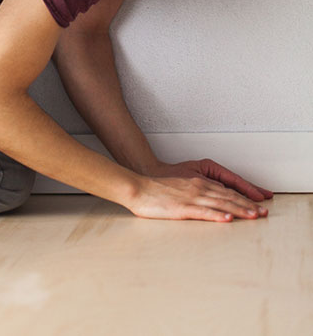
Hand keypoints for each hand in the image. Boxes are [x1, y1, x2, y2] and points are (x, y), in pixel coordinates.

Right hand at [128, 172, 269, 222]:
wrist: (137, 187)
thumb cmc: (155, 190)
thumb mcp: (179, 188)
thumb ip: (195, 194)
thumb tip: (209, 204)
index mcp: (197, 183)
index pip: (226, 191)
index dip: (243, 198)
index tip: (257, 205)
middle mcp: (197, 188)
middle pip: (227, 197)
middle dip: (247, 205)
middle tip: (264, 213)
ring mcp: (191, 197)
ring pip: (220, 204)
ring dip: (239, 210)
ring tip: (254, 216)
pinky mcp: (182, 208)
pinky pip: (203, 212)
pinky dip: (217, 215)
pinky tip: (227, 219)